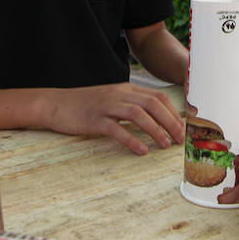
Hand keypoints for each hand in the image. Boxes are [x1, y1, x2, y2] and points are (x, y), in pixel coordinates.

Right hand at [45, 83, 184, 154]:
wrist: (56, 104)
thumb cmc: (85, 105)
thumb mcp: (112, 100)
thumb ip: (131, 105)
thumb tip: (155, 120)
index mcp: (126, 89)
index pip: (157, 97)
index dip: (173, 113)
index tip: (182, 128)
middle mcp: (119, 95)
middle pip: (152, 104)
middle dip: (170, 122)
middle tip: (179, 139)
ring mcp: (106, 106)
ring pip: (138, 114)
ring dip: (156, 130)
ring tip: (165, 145)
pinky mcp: (94, 120)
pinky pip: (117, 129)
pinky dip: (132, 140)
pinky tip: (142, 150)